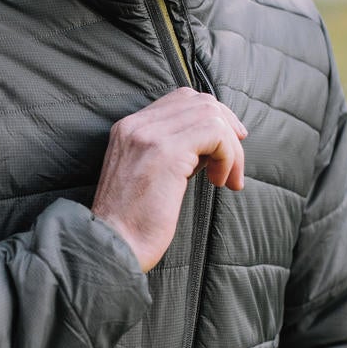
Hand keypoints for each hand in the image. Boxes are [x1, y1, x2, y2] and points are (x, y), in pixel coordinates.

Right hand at [91, 88, 246, 272]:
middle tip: (234, 164)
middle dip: (228, 128)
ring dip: (230, 148)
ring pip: (211, 115)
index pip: (181, 99)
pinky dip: (228, 155)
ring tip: (226, 179)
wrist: (112, 248)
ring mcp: (149, 135)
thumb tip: (214, 144)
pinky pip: (215, 134)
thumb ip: (175, 152)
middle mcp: (135, 125)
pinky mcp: (166, 152)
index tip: (228, 144)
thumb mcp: (151, 177)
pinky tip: (219, 181)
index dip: (213, 116)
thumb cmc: (133, 224)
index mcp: (128, 129)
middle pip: (200, 101)